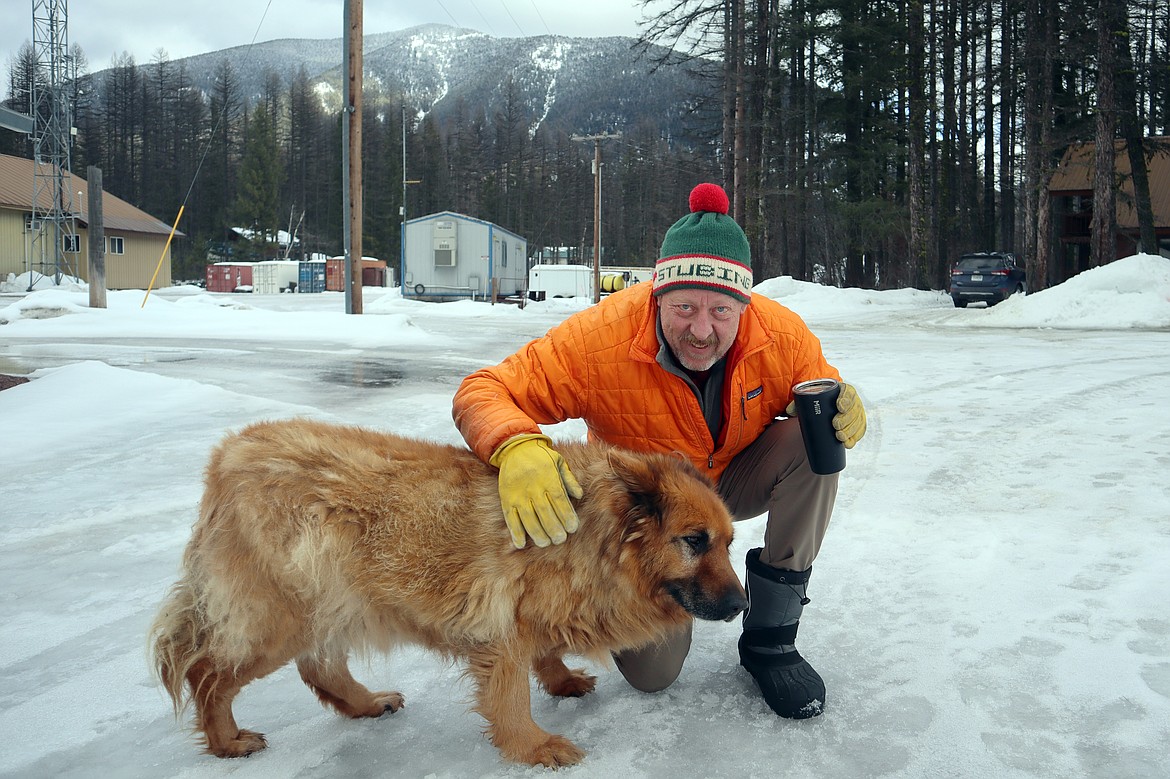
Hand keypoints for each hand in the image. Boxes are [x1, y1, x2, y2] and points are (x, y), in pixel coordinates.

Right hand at [489, 434, 583, 548]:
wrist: (515, 448)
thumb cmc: (541, 457)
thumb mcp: (559, 462)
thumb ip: (570, 480)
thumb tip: (579, 495)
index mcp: (548, 478)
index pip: (559, 501)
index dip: (567, 516)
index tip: (573, 528)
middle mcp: (533, 487)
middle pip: (545, 513)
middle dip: (554, 529)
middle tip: (560, 539)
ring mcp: (518, 494)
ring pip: (528, 519)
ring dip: (537, 534)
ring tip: (545, 543)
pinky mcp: (506, 499)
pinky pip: (510, 519)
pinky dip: (515, 533)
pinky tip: (522, 544)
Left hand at [784, 381, 866, 447]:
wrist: (826, 405)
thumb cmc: (818, 400)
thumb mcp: (809, 398)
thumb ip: (798, 402)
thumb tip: (789, 411)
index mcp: (843, 390)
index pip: (848, 392)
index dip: (846, 399)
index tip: (839, 406)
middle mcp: (853, 401)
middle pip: (854, 410)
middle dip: (846, 419)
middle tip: (836, 425)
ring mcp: (857, 413)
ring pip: (857, 422)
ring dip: (850, 430)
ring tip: (839, 436)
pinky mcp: (858, 425)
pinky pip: (859, 432)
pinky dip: (854, 438)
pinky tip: (848, 443)